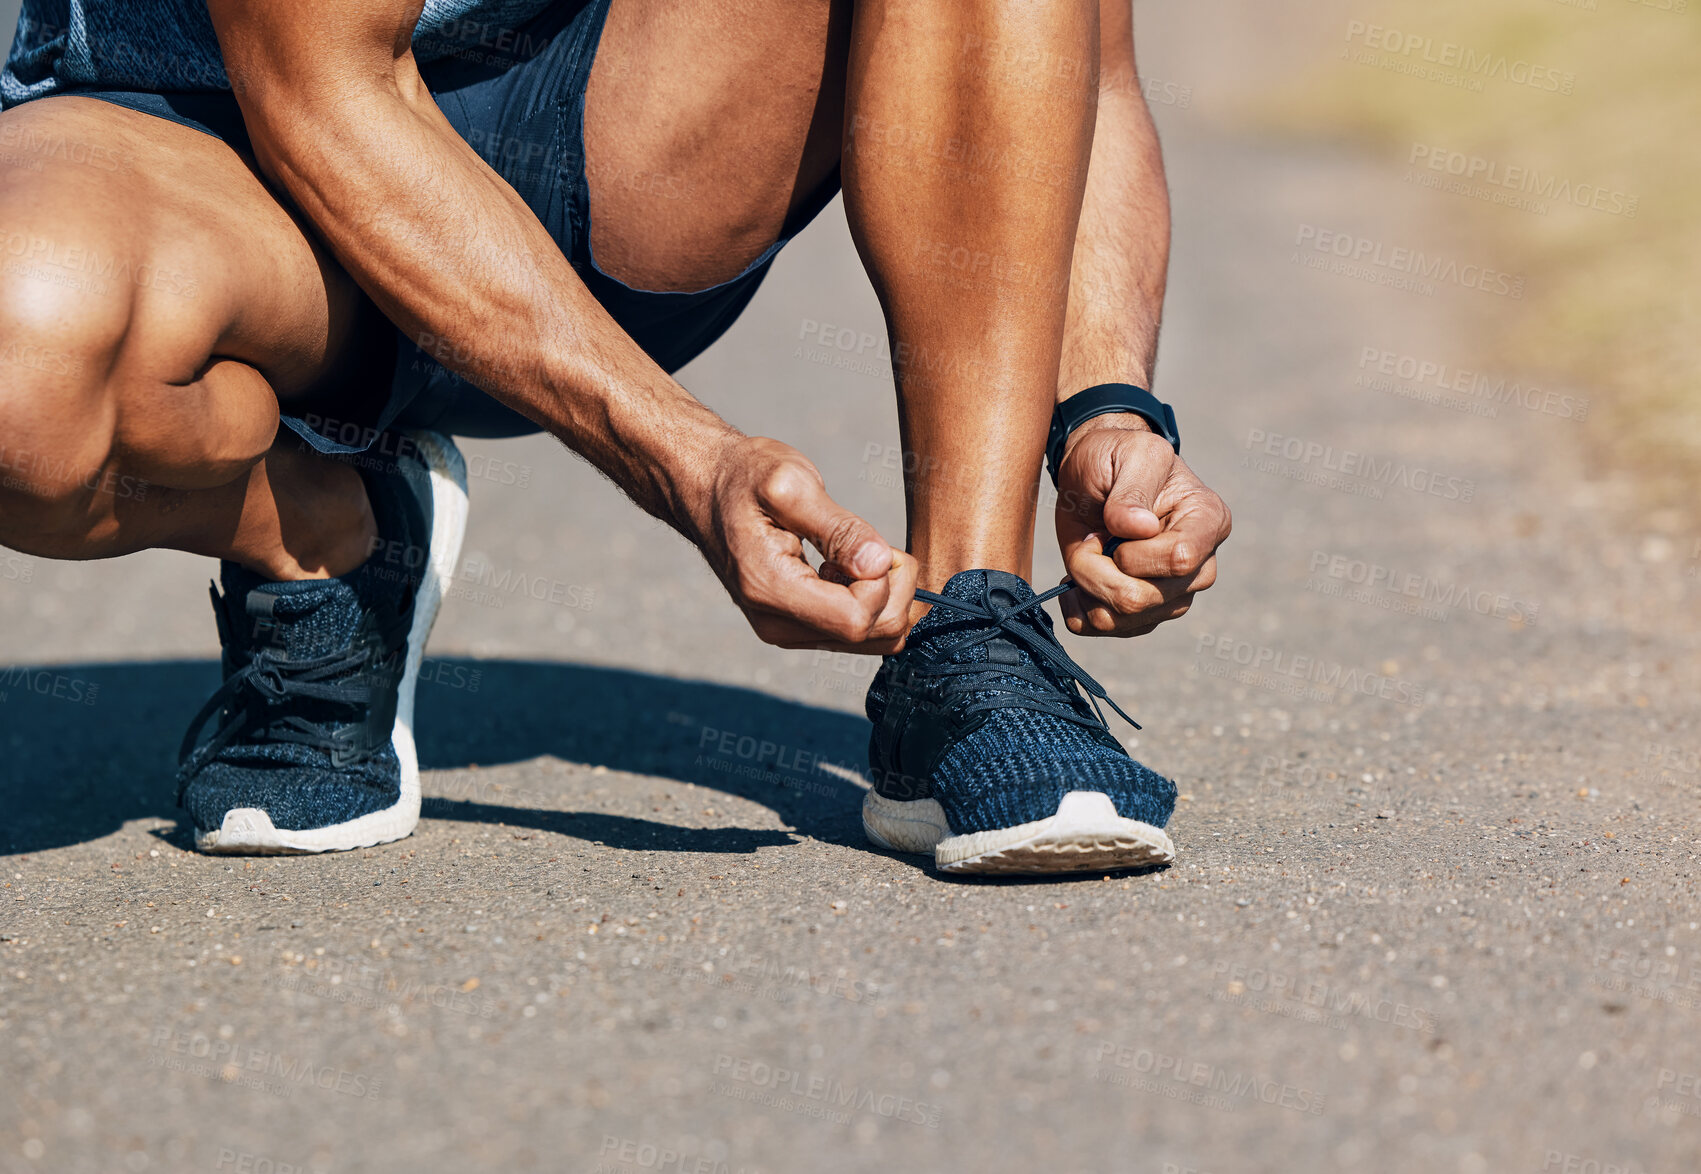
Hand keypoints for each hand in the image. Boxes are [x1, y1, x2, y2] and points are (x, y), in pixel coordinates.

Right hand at [693, 435, 916, 651]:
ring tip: (859, 554)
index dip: (882, 582)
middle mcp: (777, 624)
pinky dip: (871, 602)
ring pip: (871, 640)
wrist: (706, 488)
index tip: (870, 544)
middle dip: (893, 590)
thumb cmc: (745, 477)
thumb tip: (879, 564)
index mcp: (770, 589)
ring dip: (885, 597)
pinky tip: (848, 568)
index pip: (855, 619)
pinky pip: (856, 634)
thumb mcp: (791, 484)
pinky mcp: (796, 628)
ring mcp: (785, 631)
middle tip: (874, 546)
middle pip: (871, 635)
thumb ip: (839, 528)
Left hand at [1053, 415, 1230, 636]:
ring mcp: (1176, 593)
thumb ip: (1132, 490)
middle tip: (1090, 538)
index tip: (1114, 528)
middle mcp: (1201, 564)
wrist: (1096, 474)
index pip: (1179, 560)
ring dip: (1088, 589)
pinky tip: (1076, 580)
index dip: (1134, 554)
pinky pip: (1110, 629)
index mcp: (1207, 520)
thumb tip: (1140, 528)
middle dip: (1099, 571)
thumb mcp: (1125, 454)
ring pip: (1125, 620)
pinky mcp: (1148, 612)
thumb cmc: (1116, 457)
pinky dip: (1081, 609)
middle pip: (1145, 599)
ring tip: (1085, 553)